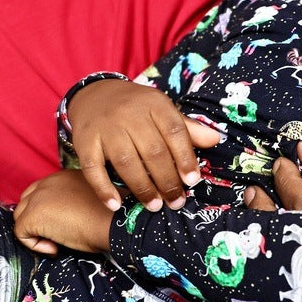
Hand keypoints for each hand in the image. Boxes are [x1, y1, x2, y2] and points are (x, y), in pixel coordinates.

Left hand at [14, 169, 113, 254]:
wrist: (116, 221)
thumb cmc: (111, 216)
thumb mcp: (91, 200)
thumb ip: (73, 201)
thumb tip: (64, 218)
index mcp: (63, 177)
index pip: (40, 192)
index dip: (46, 212)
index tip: (64, 225)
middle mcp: (47, 183)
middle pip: (26, 202)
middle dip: (36, 221)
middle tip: (57, 235)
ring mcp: (37, 198)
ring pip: (21, 217)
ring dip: (36, 233)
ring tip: (58, 242)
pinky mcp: (33, 216)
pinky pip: (21, 233)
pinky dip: (35, 245)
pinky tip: (55, 248)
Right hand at [68, 79, 222, 211]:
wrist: (95, 95)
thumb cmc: (136, 109)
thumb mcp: (162, 110)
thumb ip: (187, 128)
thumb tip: (216, 140)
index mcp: (154, 104)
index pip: (174, 131)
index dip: (185, 157)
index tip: (192, 181)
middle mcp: (129, 114)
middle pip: (152, 151)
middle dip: (167, 181)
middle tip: (176, 202)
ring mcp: (105, 128)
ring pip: (126, 162)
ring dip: (142, 188)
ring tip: (155, 206)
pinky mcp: (85, 142)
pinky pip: (93, 169)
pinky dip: (103, 189)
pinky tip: (115, 205)